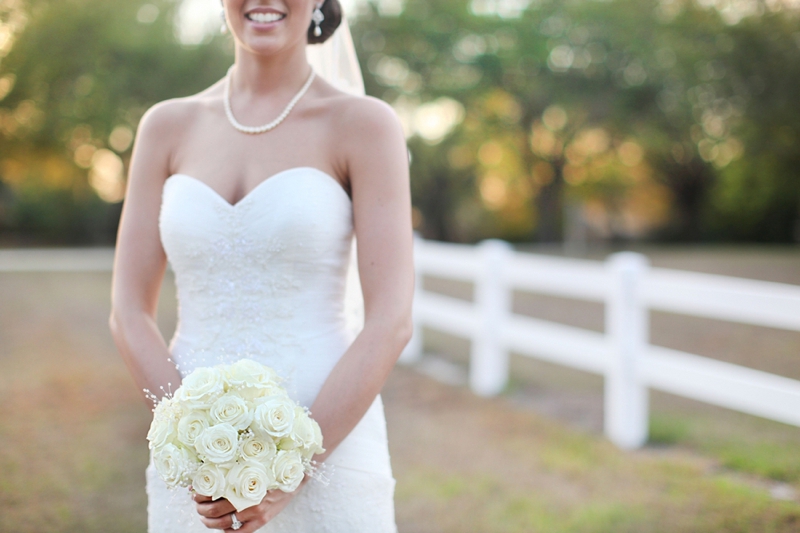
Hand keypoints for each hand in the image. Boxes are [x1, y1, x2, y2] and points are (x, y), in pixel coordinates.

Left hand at [193, 475, 309, 531]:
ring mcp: (255, 512)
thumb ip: (237, 467)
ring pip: (223, 523)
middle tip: (198, 505)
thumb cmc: (274, 468)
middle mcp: (249, 497)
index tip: (195, 492)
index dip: (201, 494)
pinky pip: (239, 532)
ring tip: (205, 517)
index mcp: (245, 480)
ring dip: (209, 522)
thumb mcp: (255, 463)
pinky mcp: (261, 521)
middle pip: (215, 509)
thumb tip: (210, 468)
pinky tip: (223, 526)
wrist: (297, 477)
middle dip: (201, 508)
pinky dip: (227, 531)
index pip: (214, 491)